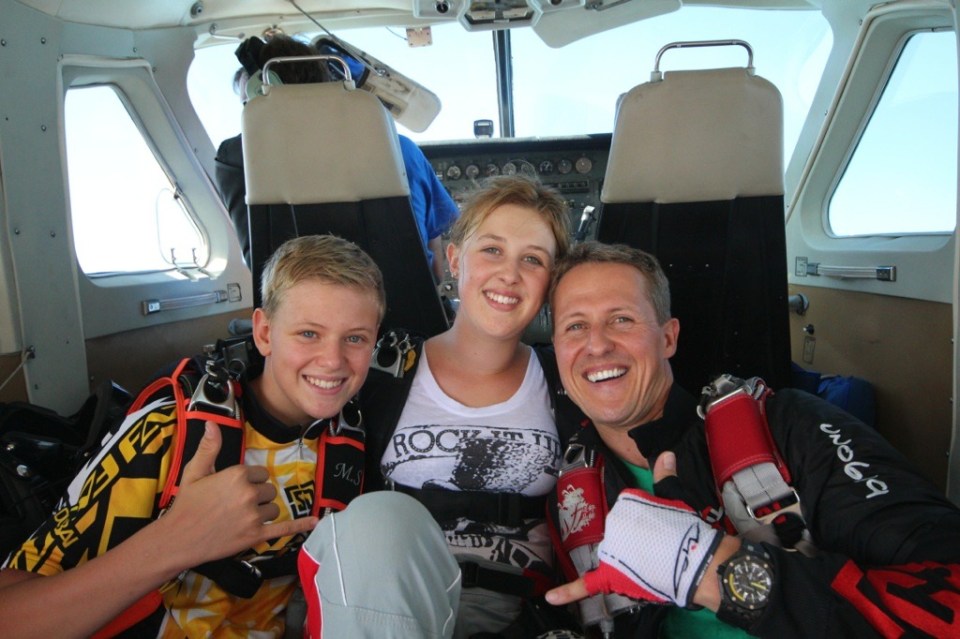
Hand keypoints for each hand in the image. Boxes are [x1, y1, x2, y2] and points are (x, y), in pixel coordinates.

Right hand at [161, 422, 318, 564]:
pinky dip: (300, 525)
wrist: (177, 539)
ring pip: (274, 508)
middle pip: (268, 490)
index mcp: (237, 475)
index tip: (232, 490)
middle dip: (256, 497)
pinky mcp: (256, 536)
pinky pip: (284, 529)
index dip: (248, 481)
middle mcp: (249, 494)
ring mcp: (254, 516)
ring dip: (263, 512)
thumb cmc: (186, 505)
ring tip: (241, 518)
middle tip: (234, 506)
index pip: (259, 473)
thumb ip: (209, 447)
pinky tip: (314, 521)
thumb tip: (212, 424)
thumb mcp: (195, 472)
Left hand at [548, 452, 720, 607]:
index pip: (630, 515)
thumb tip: (665, 455)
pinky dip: (566, 593)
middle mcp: (612, 527)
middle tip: (663, 548)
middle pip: (621, 536)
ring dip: (629, 561)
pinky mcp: (610, 578)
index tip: (663, 529)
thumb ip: (665, 476)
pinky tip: (550, 597)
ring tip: (653, 563)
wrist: (698, 562)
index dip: (648, 525)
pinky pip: (585, 587)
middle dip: (639, 543)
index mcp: (623, 506)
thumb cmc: (688, 530)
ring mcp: (610, 553)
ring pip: (615, 556)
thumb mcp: (675, 497)